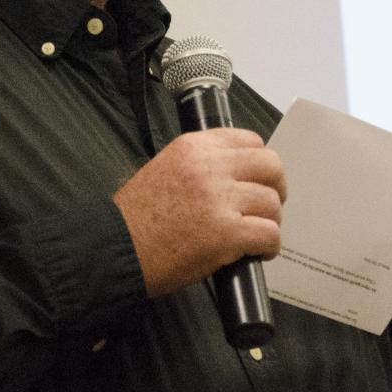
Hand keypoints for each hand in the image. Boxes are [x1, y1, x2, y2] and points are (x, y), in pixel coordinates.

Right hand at [113, 129, 285, 297]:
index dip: (259, 162)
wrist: (116, 249)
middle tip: (267, 204)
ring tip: (256, 232)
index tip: (257, 178)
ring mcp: (220, 199)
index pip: (249, 139)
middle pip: (270, 165)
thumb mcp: (165, 168)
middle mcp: (210, 167)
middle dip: (275, 187)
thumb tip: (236, 174)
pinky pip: (270, 234)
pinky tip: (257, 252)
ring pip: (272, 203)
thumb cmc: (136, 218)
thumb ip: (200, 164)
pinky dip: (269, 246)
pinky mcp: (227, 233)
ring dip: (270, 220)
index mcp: (194, 147)